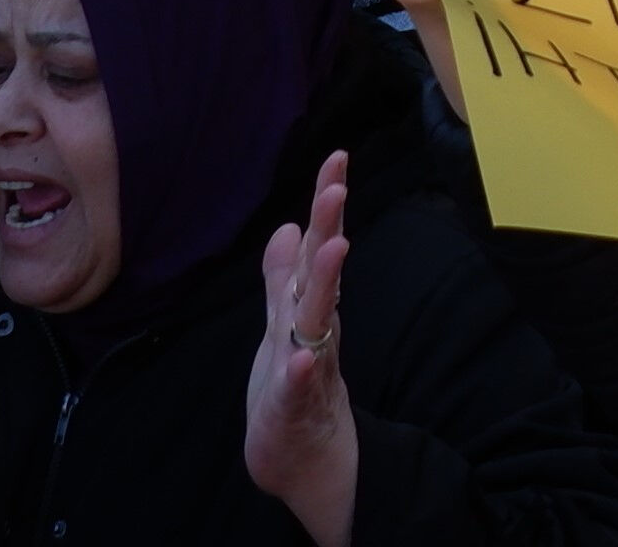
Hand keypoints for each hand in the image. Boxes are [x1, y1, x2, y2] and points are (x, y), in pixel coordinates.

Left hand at [245, 150, 366, 546]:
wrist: (302, 460)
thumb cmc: (292, 388)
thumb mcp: (280, 326)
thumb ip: (283, 279)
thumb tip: (290, 226)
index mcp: (308, 308)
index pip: (318, 248)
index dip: (326, 204)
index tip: (337, 157)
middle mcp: (315, 330)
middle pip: (322, 273)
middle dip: (330, 228)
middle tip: (337, 185)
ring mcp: (309, 368)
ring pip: (319, 322)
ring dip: (326, 286)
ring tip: (333, 248)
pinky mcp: (295, 408)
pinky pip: (299, 388)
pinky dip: (301, 372)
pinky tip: (300, 358)